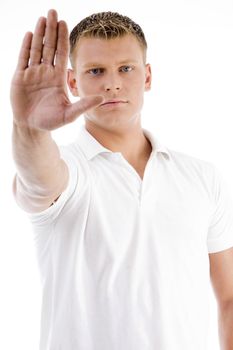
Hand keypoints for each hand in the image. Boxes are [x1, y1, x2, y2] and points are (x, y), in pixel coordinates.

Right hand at [10, 9, 103, 130]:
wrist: (32, 127)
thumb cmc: (51, 121)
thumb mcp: (70, 114)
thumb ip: (84, 105)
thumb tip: (103, 98)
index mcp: (58, 78)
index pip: (61, 53)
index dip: (63, 38)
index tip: (65, 23)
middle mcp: (46, 72)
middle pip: (49, 47)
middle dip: (51, 30)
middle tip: (53, 11)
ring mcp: (33, 73)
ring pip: (36, 49)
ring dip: (39, 33)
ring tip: (42, 18)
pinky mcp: (20, 77)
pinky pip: (23, 58)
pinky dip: (26, 46)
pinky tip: (29, 34)